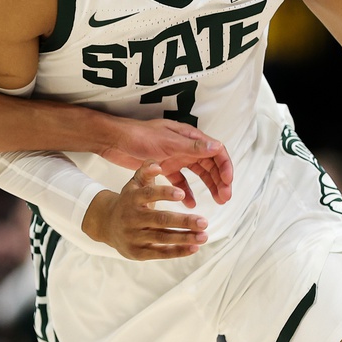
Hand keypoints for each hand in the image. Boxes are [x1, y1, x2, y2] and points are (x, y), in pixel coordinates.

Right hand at [81, 162, 208, 259]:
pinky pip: (160, 253)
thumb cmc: (129, 201)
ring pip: (162, 238)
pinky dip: (178, 251)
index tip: (182, 193)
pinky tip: (194, 248)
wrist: (107, 224)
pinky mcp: (137, 253)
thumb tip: (158, 164)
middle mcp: (131, 218)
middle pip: (160, 220)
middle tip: (204, 222)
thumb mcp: (134, 184)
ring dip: (185, 238)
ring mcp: (134, 237)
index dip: (164, 193)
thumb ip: (146, 171)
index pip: (148, 194)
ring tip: (204, 236)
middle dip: (183, 221)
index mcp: (132, 198)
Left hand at [99, 119, 232, 205]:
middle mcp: (185, 147)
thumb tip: (217, 146)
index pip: (216, 151)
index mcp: (189, 137)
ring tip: (217, 202)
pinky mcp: (165, 168)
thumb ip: (192, 147)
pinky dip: (186, 192)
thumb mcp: (167, 143)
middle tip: (225, 198)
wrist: (114, 140)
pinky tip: (190, 204)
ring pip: (199, 174)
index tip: (227, 183)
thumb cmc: (139, 136)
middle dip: (220, 180)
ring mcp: (175, 157)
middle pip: (210, 164)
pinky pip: (181, 181)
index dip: (225, 167)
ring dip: (209, 186)